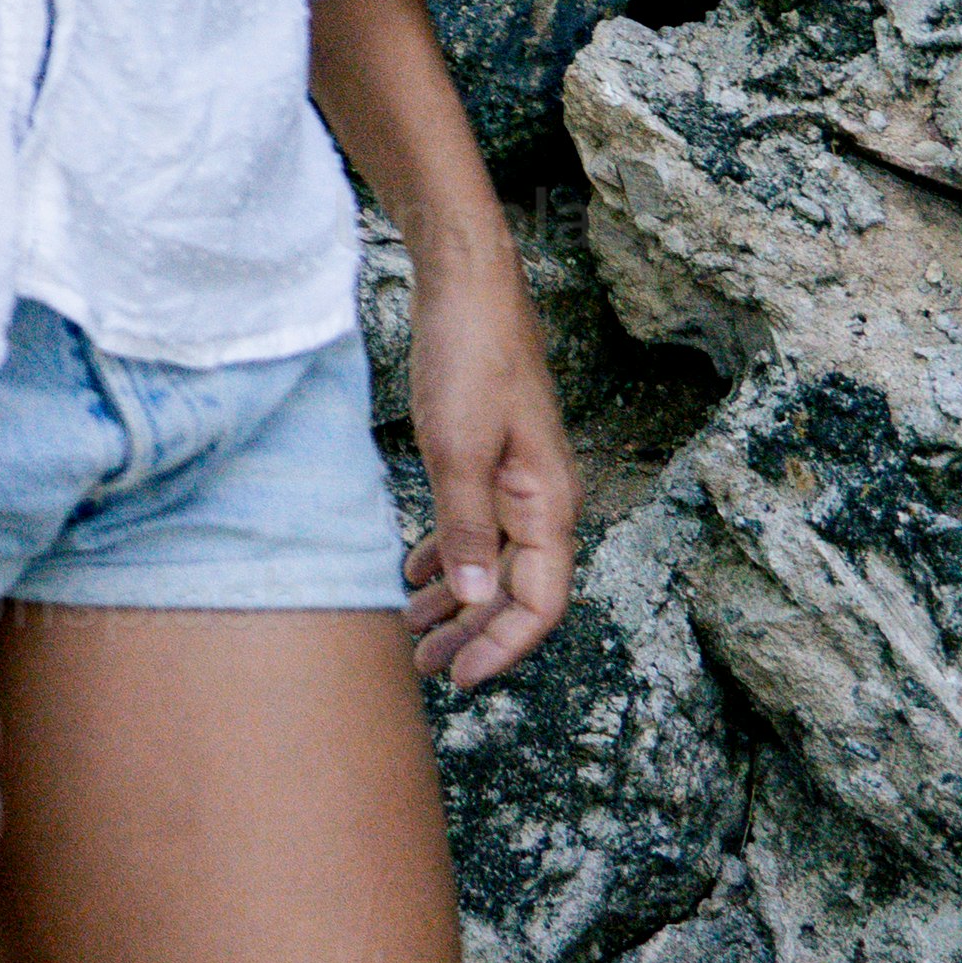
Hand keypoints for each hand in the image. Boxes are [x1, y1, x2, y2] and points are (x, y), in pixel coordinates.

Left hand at [401, 259, 581, 686]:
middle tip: (423, 666)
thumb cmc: (468, 357)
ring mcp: (518, 479)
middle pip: (516, 591)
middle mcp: (543, 501)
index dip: (501, 647)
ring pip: (493, 560)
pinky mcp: (491, 458)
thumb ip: (465, 523)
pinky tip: (415, 570)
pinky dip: (447, 553)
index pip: (538, 603)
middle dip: (473, 633)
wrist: (468, 284)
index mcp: (548, 506)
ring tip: (412, 628)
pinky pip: (476, 525)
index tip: (458, 678)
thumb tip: (472, 597)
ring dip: (457, 598)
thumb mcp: (457, 445)